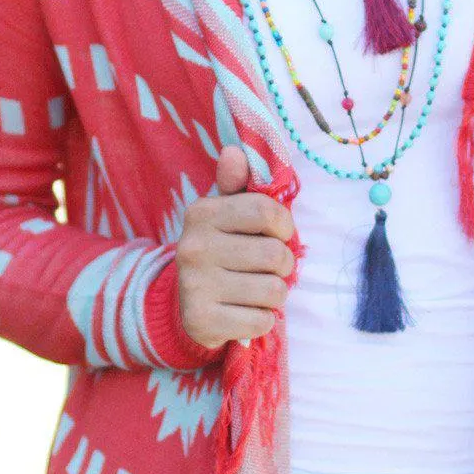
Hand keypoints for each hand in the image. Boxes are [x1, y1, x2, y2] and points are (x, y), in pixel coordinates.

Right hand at [174, 144, 295, 349]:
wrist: (188, 304)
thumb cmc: (222, 250)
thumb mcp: (227, 213)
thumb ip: (237, 184)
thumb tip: (235, 152)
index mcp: (202, 213)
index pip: (267, 211)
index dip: (285, 226)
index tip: (278, 234)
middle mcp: (193, 247)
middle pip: (275, 254)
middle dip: (284, 265)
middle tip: (268, 269)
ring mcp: (195, 286)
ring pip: (274, 290)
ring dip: (275, 294)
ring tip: (256, 290)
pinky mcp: (201, 321)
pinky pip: (262, 321)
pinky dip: (262, 320)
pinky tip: (244, 312)